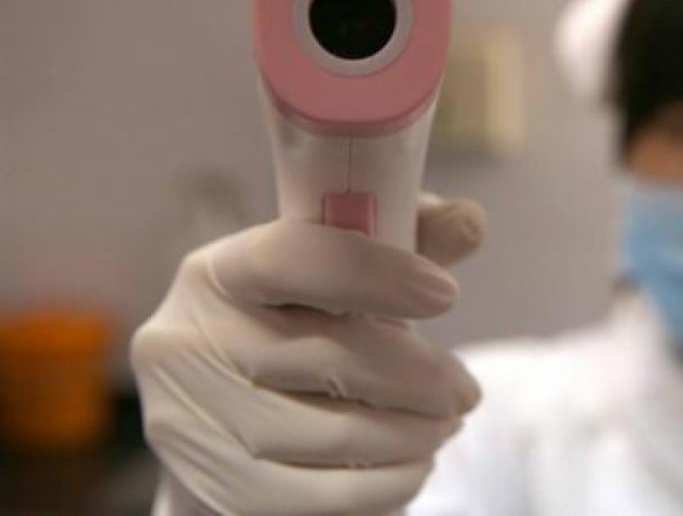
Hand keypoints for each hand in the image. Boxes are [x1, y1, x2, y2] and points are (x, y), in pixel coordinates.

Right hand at [132, 196, 485, 515]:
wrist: (222, 427)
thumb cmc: (297, 335)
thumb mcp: (343, 281)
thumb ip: (403, 243)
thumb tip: (469, 221)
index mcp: (217, 273)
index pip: (289, 257)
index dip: (375, 273)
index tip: (445, 294)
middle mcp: (187, 344)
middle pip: (328, 357)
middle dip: (419, 377)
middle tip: (466, 390)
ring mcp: (193, 427)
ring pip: (335, 435)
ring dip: (414, 433)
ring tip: (444, 424)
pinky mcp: (216, 493)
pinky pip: (327, 498)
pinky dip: (391, 482)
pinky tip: (415, 462)